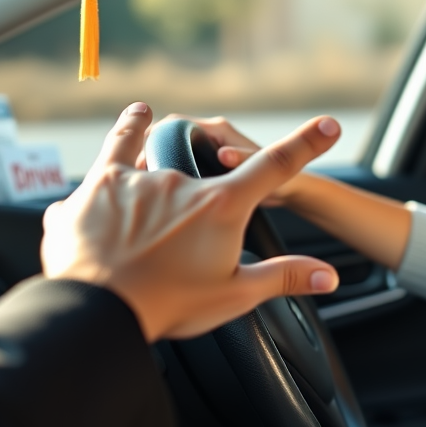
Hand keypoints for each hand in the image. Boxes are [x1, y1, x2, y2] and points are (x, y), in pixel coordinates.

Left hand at [41, 102, 340, 341]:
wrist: (97, 311)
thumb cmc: (166, 305)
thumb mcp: (234, 294)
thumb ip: (284, 277)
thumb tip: (327, 276)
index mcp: (221, 206)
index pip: (276, 167)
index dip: (307, 144)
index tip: (328, 126)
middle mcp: (183, 183)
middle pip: (208, 174)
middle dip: (206, 200)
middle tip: (187, 245)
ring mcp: (141, 179)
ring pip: (163, 157)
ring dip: (168, 160)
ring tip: (174, 162)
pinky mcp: (101, 183)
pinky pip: (119, 145)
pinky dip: (130, 128)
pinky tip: (137, 115)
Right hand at [137, 114, 338, 206]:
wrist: (293, 193)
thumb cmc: (285, 180)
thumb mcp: (266, 174)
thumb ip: (244, 160)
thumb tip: (224, 155)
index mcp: (219, 131)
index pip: (173, 126)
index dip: (152, 141)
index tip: (138, 164)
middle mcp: (210, 137)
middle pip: (163, 142)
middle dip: (145, 160)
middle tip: (131, 184)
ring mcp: (205, 153)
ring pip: (166, 159)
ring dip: (151, 175)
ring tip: (136, 199)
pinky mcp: (203, 170)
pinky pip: (175, 175)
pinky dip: (162, 188)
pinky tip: (151, 211)